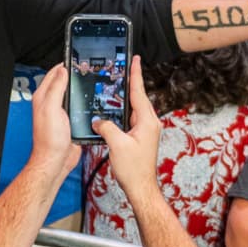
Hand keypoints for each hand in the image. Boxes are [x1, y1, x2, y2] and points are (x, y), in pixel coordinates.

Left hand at [28, 65, 79, 177]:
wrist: (56, 160)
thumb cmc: (49, 139)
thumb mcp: (52, 109)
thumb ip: (56, 88)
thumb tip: (61, 71)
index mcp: (43, 97)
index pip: (53, 74)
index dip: (64, 65)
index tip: (76, 59)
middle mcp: (51, 103)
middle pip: (63, 83)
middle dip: (74, 75)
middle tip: (86, 68)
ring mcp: (61, 112)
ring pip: (72, 95)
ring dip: (80, 89)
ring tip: (90, 81)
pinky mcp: (70, 121)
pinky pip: (78, 107)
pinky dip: (84, 103)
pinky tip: (91, 101)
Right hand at [94, 58, 160, 197]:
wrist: (140, 187)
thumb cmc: (133, 169)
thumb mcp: (117, 144)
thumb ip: (106, 127)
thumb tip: (98, 121)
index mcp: (147, 121)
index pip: (139, 92)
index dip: (136, 74)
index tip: (135, 59)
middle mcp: (149, 123)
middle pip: (137, 97)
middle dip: (129, 82)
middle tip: (122, 67)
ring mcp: (145, 130)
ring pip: (133, 108)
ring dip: (124, 97)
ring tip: (115, 84)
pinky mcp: (140, 136)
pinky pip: (130, 118)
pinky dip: (122, 111)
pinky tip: (113, 110)